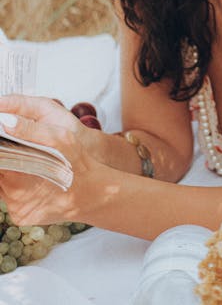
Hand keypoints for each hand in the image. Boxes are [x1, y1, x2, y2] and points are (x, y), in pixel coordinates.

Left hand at [0, 94, 100, 224]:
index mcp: (17, 177)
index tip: (6, 142)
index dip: (1, 148)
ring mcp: (17, 210)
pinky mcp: (21, 217)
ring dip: (12, 173)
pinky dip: (18, 186)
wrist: (95, 195)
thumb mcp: (60, 138)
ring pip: (3, 185)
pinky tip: (34, 180)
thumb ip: (31, 129)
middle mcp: (13, 198)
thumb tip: (6, 121)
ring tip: (31, 164)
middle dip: (7, 159)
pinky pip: (12, 197)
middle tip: (24, 152)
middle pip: (0, 172)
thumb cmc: (79, 164)